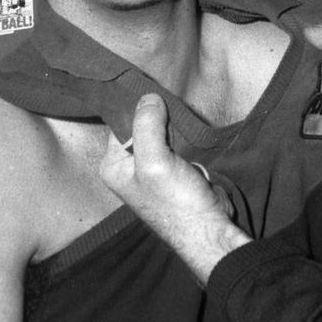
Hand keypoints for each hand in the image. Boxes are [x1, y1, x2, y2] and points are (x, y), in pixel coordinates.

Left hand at [100, 93, 249, 283]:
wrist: (208, 228)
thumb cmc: (175, 201)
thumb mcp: (154, 161)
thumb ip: (146, 126)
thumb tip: (148, 97)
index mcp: (113, 167)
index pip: (118, 125)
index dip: (136, 109)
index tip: (153, 93)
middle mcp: (128, 167)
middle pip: (140, 126)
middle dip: (157, 116)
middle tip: (171, 103)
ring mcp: (152, 168)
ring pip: (160, 132)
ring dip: (173, 126)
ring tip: (182, 116)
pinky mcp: (173, 169)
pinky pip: (174, 142)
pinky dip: (183, 137)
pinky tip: (189, 132)